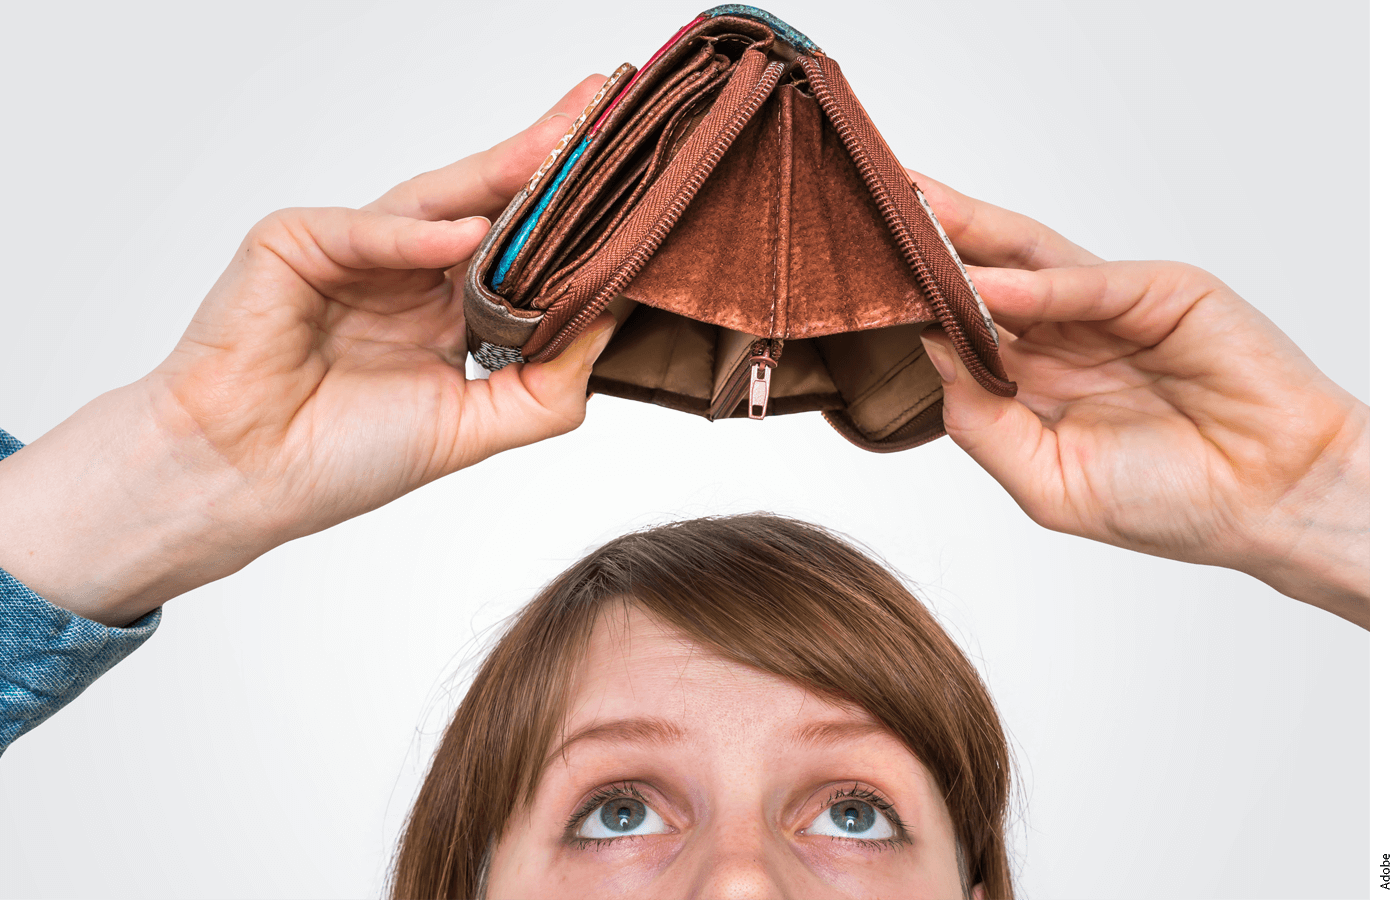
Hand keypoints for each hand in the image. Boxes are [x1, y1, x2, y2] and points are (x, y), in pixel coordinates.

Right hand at [0, 76, 614, 625]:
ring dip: (498, 172)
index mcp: (444, 311)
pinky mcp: (293, 242)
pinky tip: (465, 233)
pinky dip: (412, 235)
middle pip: (487, 205)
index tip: (630, 185)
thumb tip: (610, 326)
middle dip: (545, 161)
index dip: (569, 219)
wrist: (245, 481)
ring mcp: (351, 251)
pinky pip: (364, 229)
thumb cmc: (342, 456)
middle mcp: (405, 271)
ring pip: (434, 199)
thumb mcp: (473, 426)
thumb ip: (547, 385)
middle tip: (602, 114)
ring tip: (561, 147)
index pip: (518, 250)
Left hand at [911, 171, 1368, 627]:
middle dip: (930, 247)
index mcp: (1036, 382)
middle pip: (984, 278)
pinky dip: (1041, 284)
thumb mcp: (1049, 481)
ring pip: (1030, 260)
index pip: (960, 330)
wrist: (1269, 505)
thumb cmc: (1169, 503)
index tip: (853, 287)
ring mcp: (1113, 309)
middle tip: (870, 214)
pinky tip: (992, 285)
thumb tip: (931, 362)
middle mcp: (1066, 337)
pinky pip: (1092, 282)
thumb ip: (986, 425)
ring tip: (913, 210)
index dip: (912, 308)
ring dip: (972, 234)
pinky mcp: (1164, 292)